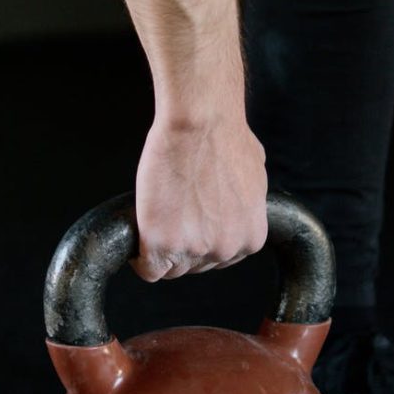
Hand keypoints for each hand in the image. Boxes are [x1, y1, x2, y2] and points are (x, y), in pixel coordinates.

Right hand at [131, 116, 267, 281]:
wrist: (199, 123)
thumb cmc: (225, 137)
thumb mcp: (254, 177)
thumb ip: (246, 204)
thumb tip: (236, 202)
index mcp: (250, 238)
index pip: (218, 260)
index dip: (199, 241)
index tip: (188, 227)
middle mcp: (225, 250)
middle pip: (194, 266)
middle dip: (182, 244)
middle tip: (172, 214)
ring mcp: (193, 249)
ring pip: (170, 269)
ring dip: (161, 248)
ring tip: (157, 217)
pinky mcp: (161, 244)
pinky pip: (148, 269)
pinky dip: (140, 258)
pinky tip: (140, 235)